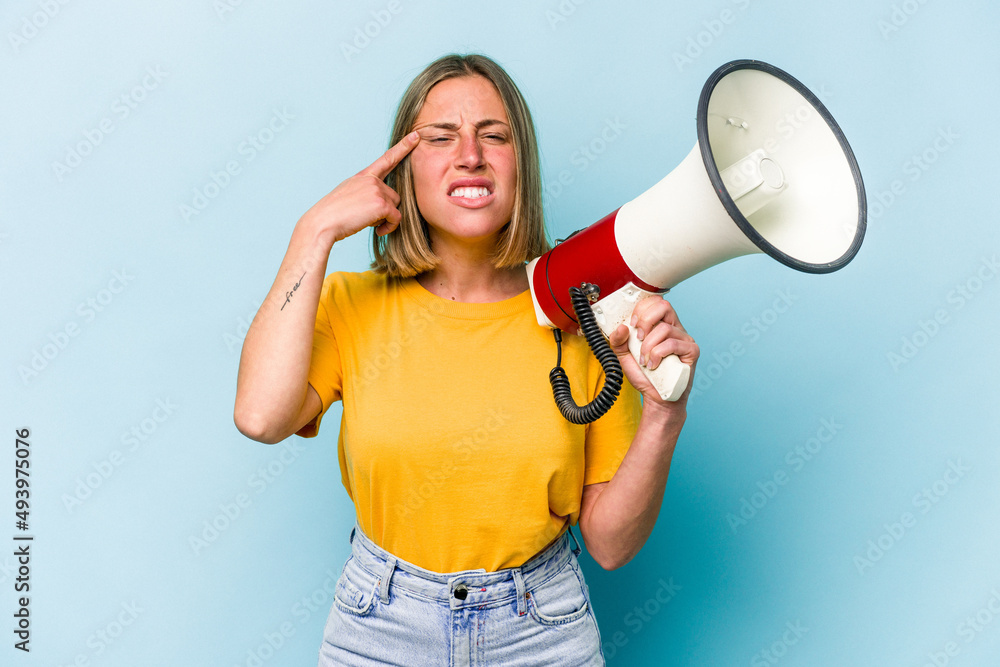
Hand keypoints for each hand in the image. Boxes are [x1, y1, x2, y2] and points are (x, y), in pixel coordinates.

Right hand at [302, 131, 419, 243]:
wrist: (323, 223)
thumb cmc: (333, 215)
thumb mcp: (348, 194)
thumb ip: (366, 191)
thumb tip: (382, 203)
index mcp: (363, 176)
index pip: (387, 159)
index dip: (403, 146)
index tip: (416, 135)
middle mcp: (371, 179)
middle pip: (394, 195)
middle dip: (385, 209)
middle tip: (365, 216)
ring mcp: (377, 190)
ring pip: (396, 206)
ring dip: (385, 218)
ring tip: (366, 221)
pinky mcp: (381, 204)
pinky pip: (396, 218)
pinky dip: (389, 227)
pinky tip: (377, 230)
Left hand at [608, 296, 699, 410]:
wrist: (656, 398)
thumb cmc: (645, 376)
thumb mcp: (624, 356)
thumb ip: (618, 341)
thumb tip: (621, 327)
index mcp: (660, 325)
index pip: (655, 303)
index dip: (641, 309)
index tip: (631, 325)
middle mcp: (674, 329)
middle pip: (664, 306)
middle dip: (645, 321)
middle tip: (638, 338)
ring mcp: (685, 339)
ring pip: (665, 328)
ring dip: (648, 345)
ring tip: (644, 360)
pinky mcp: (692, 350)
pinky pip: (673, 344)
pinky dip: (658, 354)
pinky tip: (653, 365)